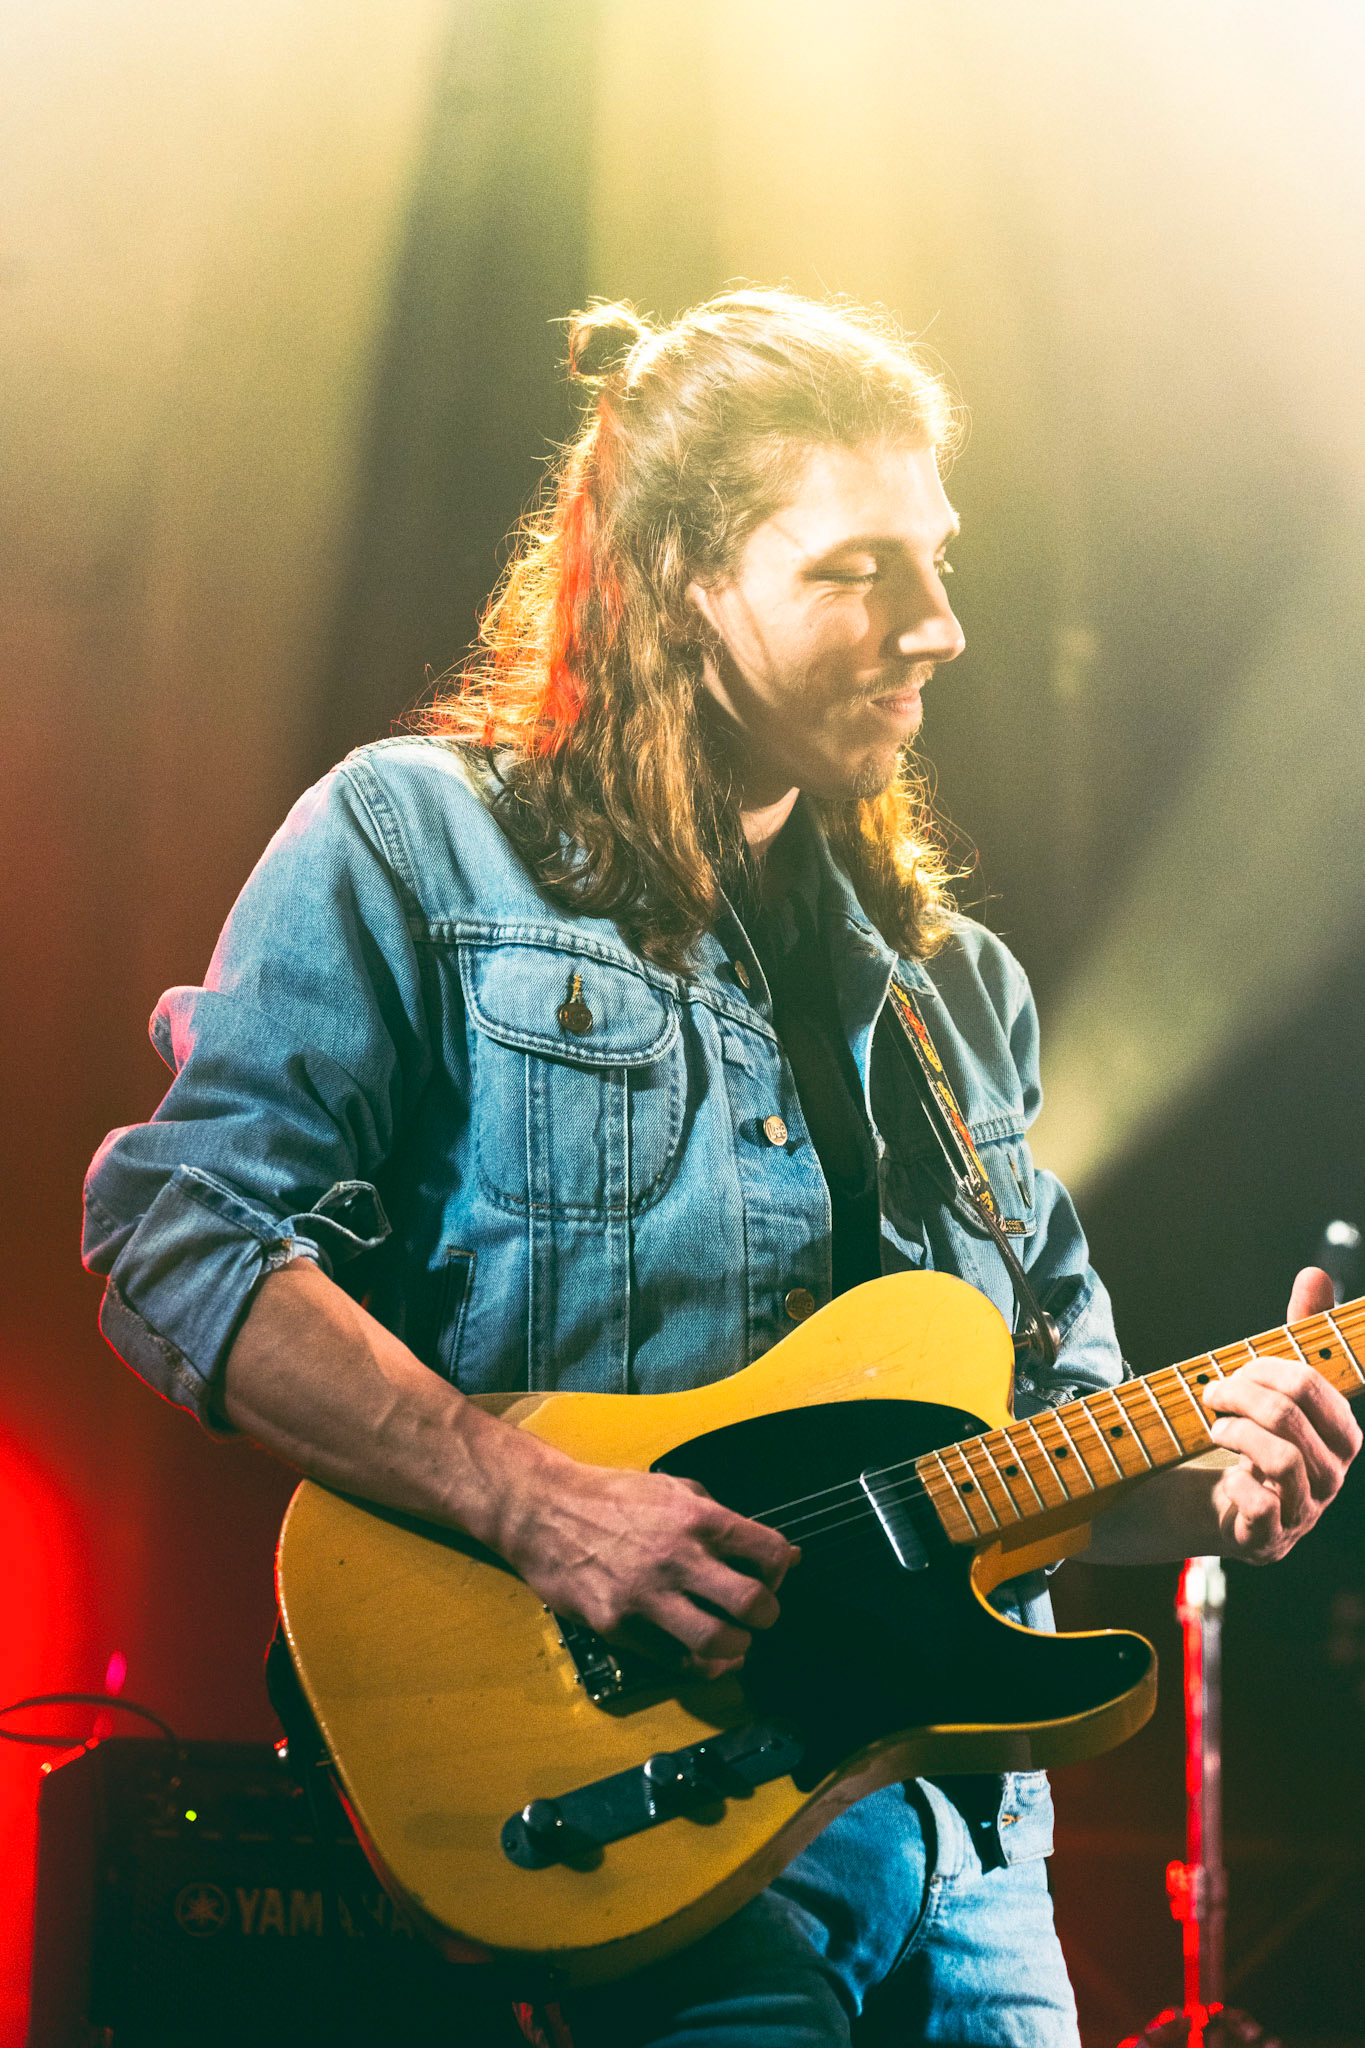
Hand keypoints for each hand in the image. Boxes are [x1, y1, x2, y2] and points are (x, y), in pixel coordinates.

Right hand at [491, 1451, 798, 1679]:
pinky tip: (701, 1656)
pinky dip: (697, 1665)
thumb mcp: (673, 1489)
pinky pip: (673, 1660)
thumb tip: (780, 1553)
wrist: (544, 1511)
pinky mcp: (618, 1625)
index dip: (780, 1569)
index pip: (768, 1551)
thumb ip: (724, 1518)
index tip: (772, 1576)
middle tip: (759, 1615)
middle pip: (751, 1604)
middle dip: (767, 1615)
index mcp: (696, 1517)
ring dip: (737, 1648)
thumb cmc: (611, 1497)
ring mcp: (646, 1595)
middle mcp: (676, 1556)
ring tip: (734, 1641)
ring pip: (715, 1642)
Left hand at [1202, 1266, 1361, 1562]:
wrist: (1217, 1502)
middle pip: (1290, 1416)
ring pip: (1280, 1459)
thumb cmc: (1255, 1435)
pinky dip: (1237, 1485)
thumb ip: (1301, 1333)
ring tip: (1213, 1426)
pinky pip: (1262, 1509)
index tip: (1239, 1365)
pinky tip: (1225, 1474)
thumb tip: (1316, 1273)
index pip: (1316, 1386)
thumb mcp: (1276, 1383)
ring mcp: (1304, 1512)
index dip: (1269, 1368)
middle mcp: (1332, 1476)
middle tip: (1211, 1392)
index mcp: (1341, 1435)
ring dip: (1233, 1432)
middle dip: (1239, 1393)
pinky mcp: (1270, 1541)